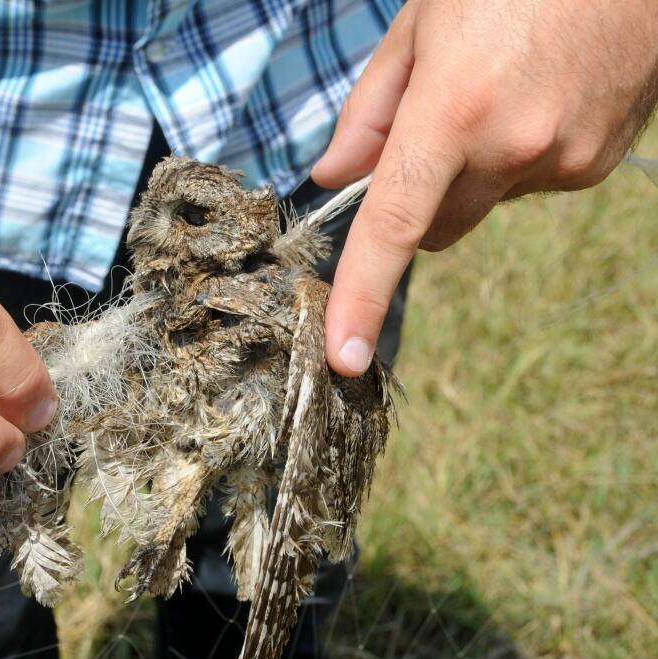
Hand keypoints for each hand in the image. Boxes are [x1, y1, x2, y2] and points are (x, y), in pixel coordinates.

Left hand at [313, 0, 657, 375]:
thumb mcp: (417, 26)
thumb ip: (369, 112)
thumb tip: (332, 178)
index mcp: (452, 112)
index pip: (392, 227)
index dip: (361, 297)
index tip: (344, 355)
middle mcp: (512, 149)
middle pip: (434, 230)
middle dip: (420, 199)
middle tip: (432, 128)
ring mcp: (562, 162)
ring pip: (483, 207)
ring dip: (473, 173)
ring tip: (498, 92)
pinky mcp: (595, 165)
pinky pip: (530, 188)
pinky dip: (518, 160)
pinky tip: (537, 100)